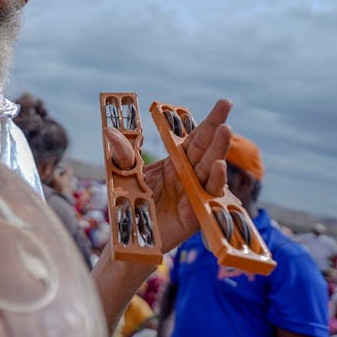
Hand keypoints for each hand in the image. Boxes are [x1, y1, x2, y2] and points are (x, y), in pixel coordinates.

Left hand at [103, 99, 232, 251]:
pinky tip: (217, 166)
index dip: (208, 121)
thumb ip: (121, 152)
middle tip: (226, 105)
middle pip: (205, 148)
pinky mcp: (193, 214)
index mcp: (176, 162)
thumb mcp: (123, 172)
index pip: (195, 137)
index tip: (224, 102)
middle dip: (216, 128)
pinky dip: (213, 181)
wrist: (128, 234)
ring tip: (225, 130)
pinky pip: (206, 196)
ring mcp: (193, 193)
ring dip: (218, 150)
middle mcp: (189, 175)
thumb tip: (110, 131)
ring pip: (209, 169)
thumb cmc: (129, 202)